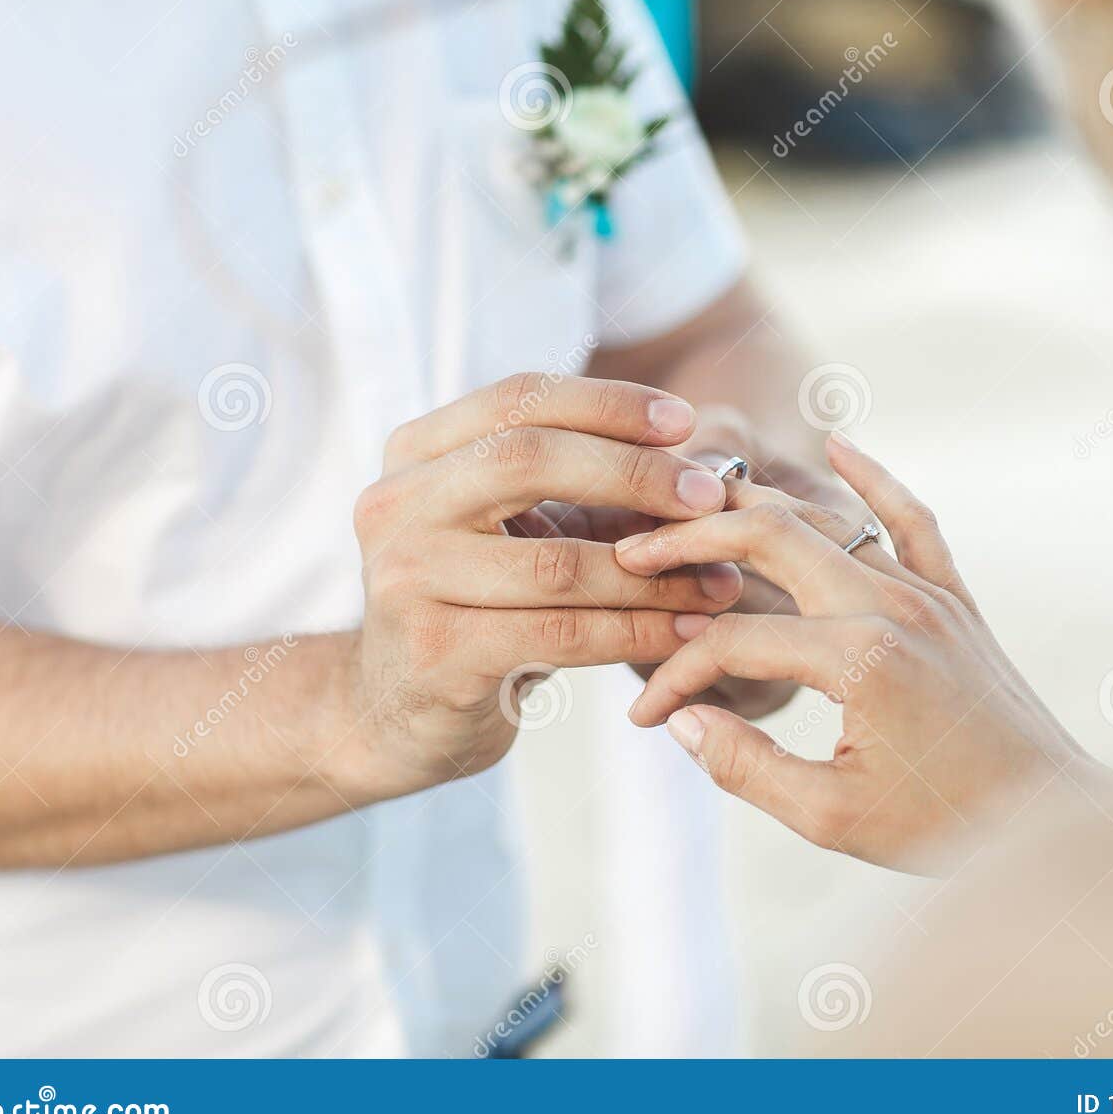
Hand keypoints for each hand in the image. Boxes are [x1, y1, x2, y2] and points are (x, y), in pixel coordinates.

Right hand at [336, 373, 741, 799]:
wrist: (392, 714)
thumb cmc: (477, 608)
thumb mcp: (512, 534)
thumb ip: (583, 495)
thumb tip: (705, 472)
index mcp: (414, 454)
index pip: (518, 400)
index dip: (607, 404)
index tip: (684, 421)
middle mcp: (396, 505)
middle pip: (529, 459)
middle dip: (634, 474)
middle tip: (711, 498)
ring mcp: (408, 579)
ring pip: (557, 562)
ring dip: (654, 574)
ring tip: (720, 582)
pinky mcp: (437, 652)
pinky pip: (560, 632)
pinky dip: (635, 632)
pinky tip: (684, 633)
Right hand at [617, 433, 1106, 874]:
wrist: (1053, 820)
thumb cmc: (944, 828)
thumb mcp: (831, 818)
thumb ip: (745, 767)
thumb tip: (680, 722)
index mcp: (857, 660)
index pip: (732, 641)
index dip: (675, 674)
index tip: (645, 719)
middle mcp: (891, 607)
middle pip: (769, 536)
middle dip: (691, 538)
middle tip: (635, 552)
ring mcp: (927, 595)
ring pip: (827, 519)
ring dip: (756, 508)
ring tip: (692, 509)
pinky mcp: (955, 600)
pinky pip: (911, 519)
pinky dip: (874, 477)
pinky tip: (837, 443)